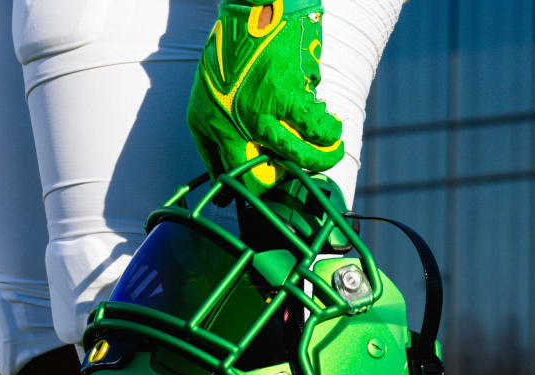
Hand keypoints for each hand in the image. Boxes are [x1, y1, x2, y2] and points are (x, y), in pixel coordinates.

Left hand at [187, 0, 342, 200]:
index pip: (238, 176)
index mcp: (218, 128)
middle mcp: (240, 122)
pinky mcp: (292, 92)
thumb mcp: (203, 108)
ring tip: (331, 149)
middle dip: (296, 174)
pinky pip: (318, 124)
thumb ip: (212, 152)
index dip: (259, 189)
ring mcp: (268, 108)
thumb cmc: (228, 60)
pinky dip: (328, 129)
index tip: (271, 185)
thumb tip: (222, 196)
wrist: (253, 10)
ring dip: (324, 155)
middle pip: (274, 171)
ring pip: (303, 152)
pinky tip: (331, 127)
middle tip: (309, 169)